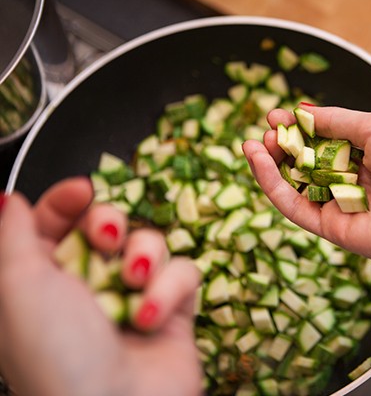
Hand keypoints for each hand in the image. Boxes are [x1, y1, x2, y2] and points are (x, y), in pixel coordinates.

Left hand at [0, 178, 201, 395]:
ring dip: (144, 257)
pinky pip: (182, 271)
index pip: (54, 222)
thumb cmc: (57, 351)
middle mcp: (88, 287)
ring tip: (133, 284)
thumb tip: (5, 199)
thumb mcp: (18, 285)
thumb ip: (12, 232)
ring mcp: (134, 296)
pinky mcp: (173, 308)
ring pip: (150, 242)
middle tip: (107, 239)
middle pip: (107, 223)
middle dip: (110, 224)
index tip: (82, 191)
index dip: (67, 202)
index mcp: (42, 281)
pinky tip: (151, 317)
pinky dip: (168, 289)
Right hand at [244, 105, 370, 345]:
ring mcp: (344, 206)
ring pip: (296, 186)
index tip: (276, 115)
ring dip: (272, 165)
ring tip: (254, 145)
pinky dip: (274, 186)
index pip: (324, 140)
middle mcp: (355, 181)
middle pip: (306, 164)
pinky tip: (262, 163)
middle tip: (265, 132)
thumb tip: (302, 111)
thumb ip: (335, 121)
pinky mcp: (336, 230)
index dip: (298, 128)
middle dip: (283, 146)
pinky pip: (296, 207)